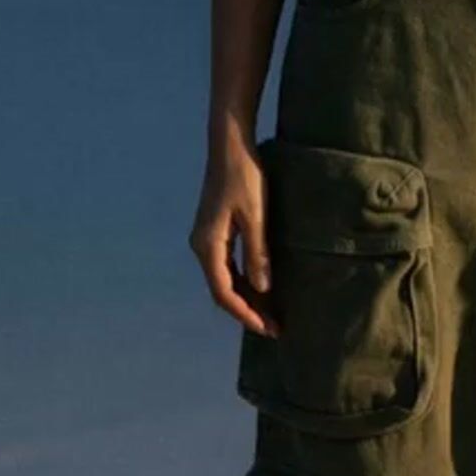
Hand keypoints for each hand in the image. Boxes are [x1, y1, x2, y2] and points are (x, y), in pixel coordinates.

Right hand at [188, 135, 281, 336]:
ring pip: (224, 280)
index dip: (245, 314)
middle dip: (247, 311)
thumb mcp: (256, 216)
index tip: (267, 328)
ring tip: (270, 314)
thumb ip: (258, 253)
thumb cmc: (244, 176)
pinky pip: (226, 266)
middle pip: (221, 290)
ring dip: (246, 298)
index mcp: (208, 245)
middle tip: (274, 328)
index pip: (224, 292)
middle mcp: (201, 246)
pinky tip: (260, 288)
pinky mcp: (215, 232)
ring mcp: (206, 239)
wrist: (230, 146)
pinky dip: (242, 282)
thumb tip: (263, 289)